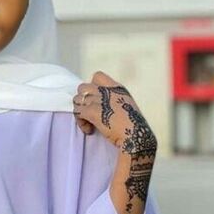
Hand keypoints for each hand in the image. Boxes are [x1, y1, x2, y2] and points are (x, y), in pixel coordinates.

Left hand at [73, 70, 157, 206]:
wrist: (136, 137)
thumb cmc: (134, 128)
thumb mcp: (127, 108)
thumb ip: (115, 102)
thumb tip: (102, 107)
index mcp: (117, 88)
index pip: (97, 76)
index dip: (92, 88)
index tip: (96, 102)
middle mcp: (108, 90)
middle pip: (83, 87)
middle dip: (82, 100)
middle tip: (89, 114)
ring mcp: (100, 100)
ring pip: (77, 100)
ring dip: (80, 113)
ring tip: (89, 125)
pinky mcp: (93, 111)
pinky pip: (77, 112)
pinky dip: (81, 123)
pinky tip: (89, 131)